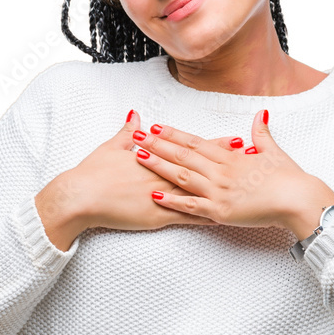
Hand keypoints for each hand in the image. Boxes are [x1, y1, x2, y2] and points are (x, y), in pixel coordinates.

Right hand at [40, 110, 245, 235]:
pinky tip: (224, 217)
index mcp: (155, 158)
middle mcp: (163, 175)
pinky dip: (206, 216)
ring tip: (246, 188)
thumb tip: (136, 117)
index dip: (216, 145)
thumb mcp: (111, 147)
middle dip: (230, 164)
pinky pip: (187, 218)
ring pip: (201, 192)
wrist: (80, 197)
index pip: (192, 150)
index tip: (235, 140)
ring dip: (224, 190)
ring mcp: (162, 196)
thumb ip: (127, 132)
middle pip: (203, 169)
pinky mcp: (157, 216)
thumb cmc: (92, 172)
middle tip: (253, 160)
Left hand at [131, 110, 333, 233]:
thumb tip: (260, 114)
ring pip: (182, 176)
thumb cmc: (289, 178)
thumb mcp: (274, 151)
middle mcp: (221, 171)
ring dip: (158, 166)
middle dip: (157, 144)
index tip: (156, 126)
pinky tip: (154, 195)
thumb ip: (261, 134)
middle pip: (183, 155)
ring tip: (138, 157)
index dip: (174, 134)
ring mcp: (219, 191)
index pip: (196, 142)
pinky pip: (191, 206)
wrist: (298, 199)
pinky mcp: (220, 211)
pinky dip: (172, 201)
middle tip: (136, 136)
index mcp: (231, 157)